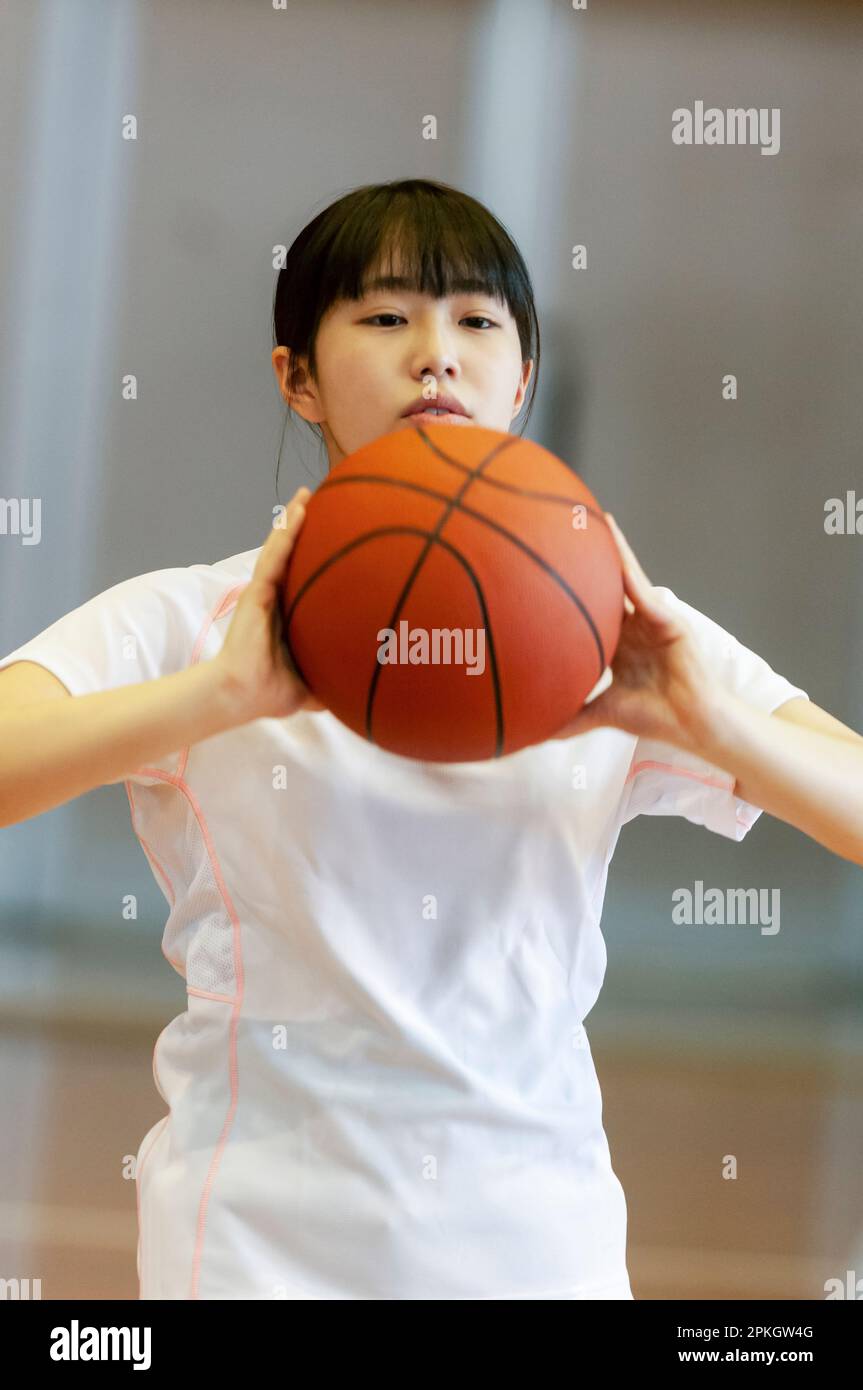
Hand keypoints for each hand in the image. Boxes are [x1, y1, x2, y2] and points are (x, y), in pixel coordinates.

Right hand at [213, 487, 325, 721]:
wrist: (245, 695)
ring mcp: (265, 593)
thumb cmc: (273, 691)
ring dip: (293, 521)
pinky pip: (273, 558)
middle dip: (307, 528)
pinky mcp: (256, 593)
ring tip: (308, 495)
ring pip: (281, 549)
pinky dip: (283, 535)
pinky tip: (295, 513)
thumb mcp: (316, 683)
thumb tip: (367, 690)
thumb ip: (336, 680)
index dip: (320, 556)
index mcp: (290, 614)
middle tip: (327, 502)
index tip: (342, 536)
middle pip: (294, 556)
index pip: (307, 578)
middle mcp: (277, 599)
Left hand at [551, 513, 717, 749]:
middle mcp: (633, 627)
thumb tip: (532, 734)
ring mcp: (650, 618)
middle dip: (585, 560)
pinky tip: (609, 535)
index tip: (538, 576)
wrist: (689, 722)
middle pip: (603, 585)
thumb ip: (570, 717)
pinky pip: (639, 584)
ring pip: (622, 577)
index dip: (568, 593)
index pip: (589, 612)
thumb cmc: (652, 716)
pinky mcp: (665, 616)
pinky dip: (624, 560)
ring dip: (606, 547)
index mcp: (618, 645)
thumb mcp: (601, 713)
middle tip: (557, 530)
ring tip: (585, 516)